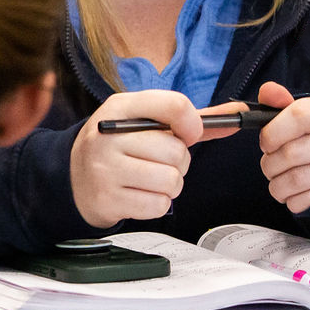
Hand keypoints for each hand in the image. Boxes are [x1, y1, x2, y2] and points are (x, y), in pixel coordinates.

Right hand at [68, 89, 238, 227]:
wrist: (73, 177)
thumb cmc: (119, 147)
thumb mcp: (143, 123)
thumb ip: (188, 119)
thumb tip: (236, 114)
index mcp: (120, 107)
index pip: (173, 105)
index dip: (192, 124)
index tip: (189, 135)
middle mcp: (109, 135)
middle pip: (176, 150)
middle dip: (178, 162)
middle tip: (157, 162)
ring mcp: (105, 168)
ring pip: (171, 180)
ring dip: (169, 185)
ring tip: (149, 179)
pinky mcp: (107, 198)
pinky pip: (159, 205)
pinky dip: (157, 203)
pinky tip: (139, 194)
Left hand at [255, 80, 309, 214]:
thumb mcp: (302, 114)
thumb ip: (279, 103)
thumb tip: (268, 90)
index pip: (299, 116)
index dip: (273, 132)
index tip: (265, 142)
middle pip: (293, 153)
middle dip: (270, 163)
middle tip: (269, 163)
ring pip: (297, 179)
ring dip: (276, 183)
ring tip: (276, 178)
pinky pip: (305, 200)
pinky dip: (290, 199)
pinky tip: (291, 192)